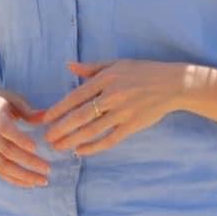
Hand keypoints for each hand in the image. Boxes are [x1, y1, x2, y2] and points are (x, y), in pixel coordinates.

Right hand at [0, 79, 49, 187]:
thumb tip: (46, 119)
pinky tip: (30, 183)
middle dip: (28, 162)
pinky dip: (14, 179)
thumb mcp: (13, 98)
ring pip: (2, 165)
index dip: (19, 139)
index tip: (36, 147)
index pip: (5, 129)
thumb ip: (28, 110)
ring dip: (22, 176)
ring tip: (42, 181)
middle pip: (6, 151)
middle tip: (47, 168)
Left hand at [43, 60, 184, 156]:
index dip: (59, 109)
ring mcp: (123, 112)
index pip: (76, 96)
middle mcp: (112, 96)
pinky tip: (81, 151)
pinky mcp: (133, 125)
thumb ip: (91, 68)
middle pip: (80, 115)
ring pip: (92, 130)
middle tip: (47, 139)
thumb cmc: (142, 71)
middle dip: (61, 128)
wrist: (172, 84)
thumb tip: (69, 66)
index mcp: (106, 79)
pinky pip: (110, 139)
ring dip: (73, 140)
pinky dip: (94, 147)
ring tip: (59, 147)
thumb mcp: (116, 64)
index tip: (45, 119)